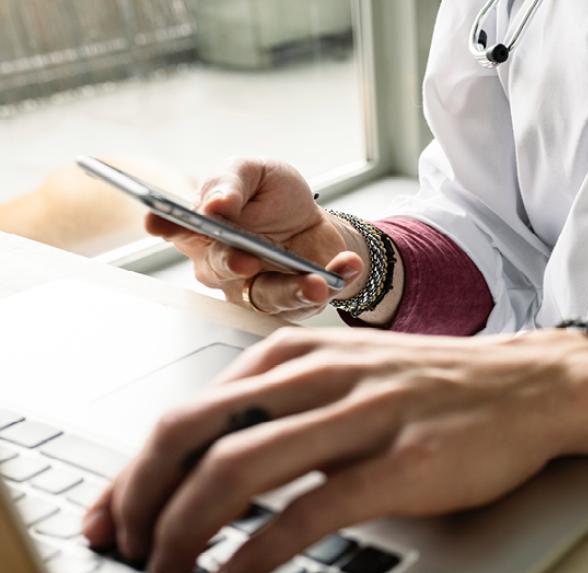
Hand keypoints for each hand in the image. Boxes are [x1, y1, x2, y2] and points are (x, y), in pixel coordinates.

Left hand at [80, 326, 587, 572]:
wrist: (535, 385)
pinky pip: (309, 510)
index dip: (133, 469)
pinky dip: (255, 551)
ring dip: (184, 528)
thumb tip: (208, 461)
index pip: (187, 409)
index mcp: (299, 354)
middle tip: (125, 546)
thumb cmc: (442, 387)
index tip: (111, 515)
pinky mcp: (404, 462)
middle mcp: (322, 375)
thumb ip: (284, 405)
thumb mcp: (350, 375)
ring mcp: (364, 415)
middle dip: (139, 497)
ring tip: (167, 569)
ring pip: (239, 468)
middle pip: (193, 432)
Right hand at [146, 158, 366, 320]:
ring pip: (264, 296)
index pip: (176, 227)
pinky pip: (307, 300)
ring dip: (292, 289)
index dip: (165, 225)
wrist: (316, 222)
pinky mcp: (288, 301)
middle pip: (216, 269)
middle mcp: (220, 263)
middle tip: (246, 258)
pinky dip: (332, 281)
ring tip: (315, 281)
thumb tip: (215, 204)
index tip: (159, 221)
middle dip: (231, 263)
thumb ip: (232, 183)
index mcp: (203, 226)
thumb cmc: (275, 197)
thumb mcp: (256, 173)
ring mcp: (252, 286)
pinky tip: (346, 265)